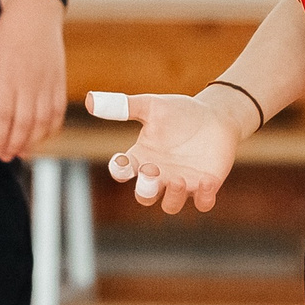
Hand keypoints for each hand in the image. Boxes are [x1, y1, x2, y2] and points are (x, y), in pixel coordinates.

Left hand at [0, 0, 68, 159]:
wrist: (37, 13)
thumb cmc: (8, 34)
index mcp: (8, 76)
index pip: (3, 116)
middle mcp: (29, 82)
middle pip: (24, 123)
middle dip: (14, 144)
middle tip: (5, 156)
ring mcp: (47, 82)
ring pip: (43, 121)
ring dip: (33, 141)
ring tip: (22, 151)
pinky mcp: (60, 80)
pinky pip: (58, 110)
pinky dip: (52, 128)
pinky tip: (42, 136)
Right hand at [100, 90, 244, 213]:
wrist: (215, 115)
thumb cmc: (179, 112)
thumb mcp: (152, 106)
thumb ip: (123, 106)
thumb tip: (88, 100)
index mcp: (141, 157)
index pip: (122, 170)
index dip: (119, 169)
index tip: (122, 160)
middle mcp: (159, 175)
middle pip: (144, 196)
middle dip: (145, 190)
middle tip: (151, 172)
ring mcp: (182, 183)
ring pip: (170, 205)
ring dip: (172, 197)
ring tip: (178, 180)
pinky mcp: (206, 186)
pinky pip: (203, 203)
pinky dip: (204, 197)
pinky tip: (206, 181)